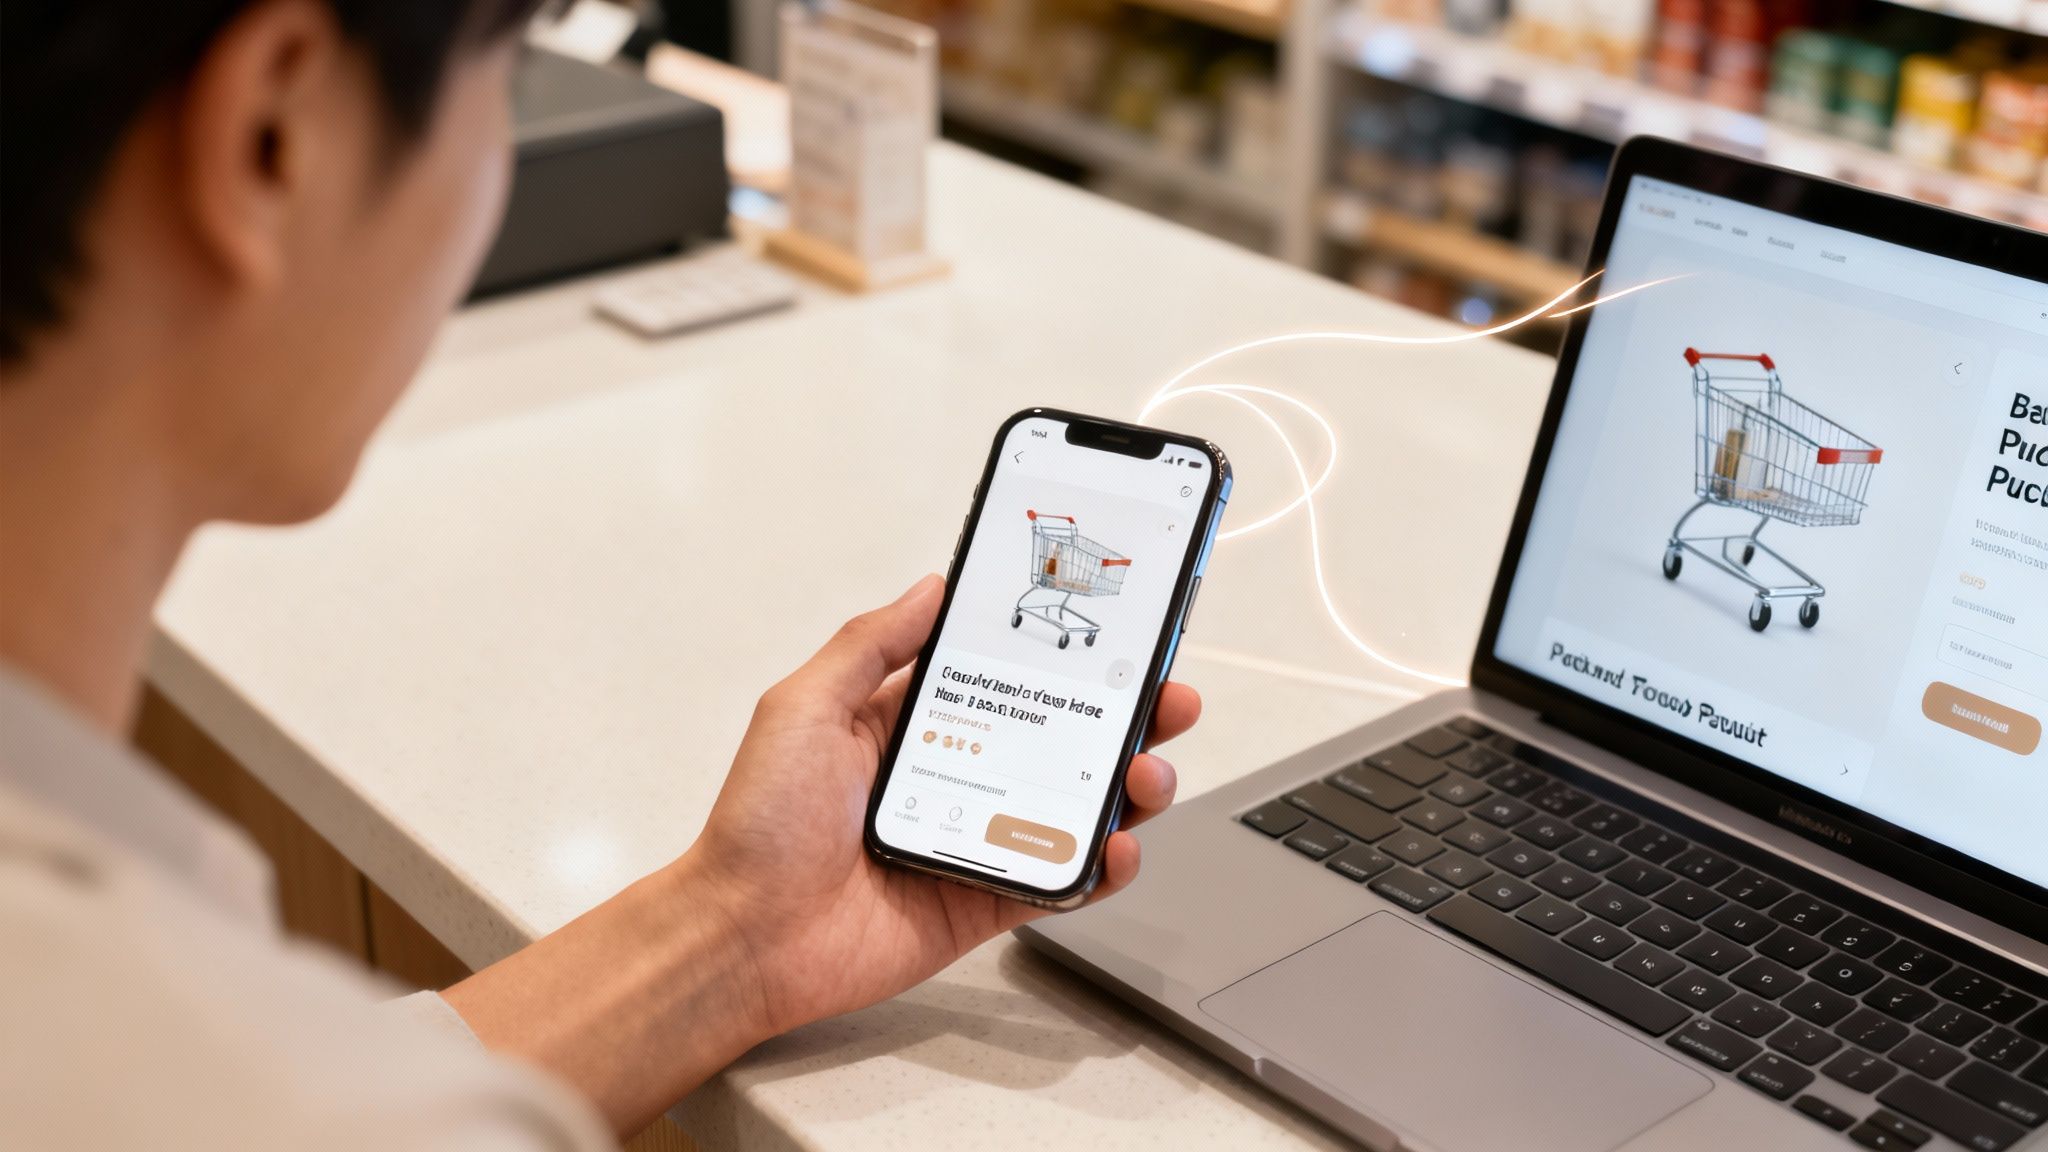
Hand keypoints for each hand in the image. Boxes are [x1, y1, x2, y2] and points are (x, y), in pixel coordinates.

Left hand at [685, 574, 1198, 1038]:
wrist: (745, 936)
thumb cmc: (759, 824)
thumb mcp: (804, 706)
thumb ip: (871, 644)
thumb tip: (930, 587)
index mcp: (914, 723)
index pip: (1008, 678)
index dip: (1064, 658)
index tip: (1113, 631)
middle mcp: (956, 775)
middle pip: (1062, 738)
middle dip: (1125, 716)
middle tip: (1165, 698)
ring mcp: (977, 838)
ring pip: (1077, 806)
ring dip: (1128, 785)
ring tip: (1148, 772)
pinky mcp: (988, 900)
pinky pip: (1062, 880)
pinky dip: (1102, 865)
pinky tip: (1118, 843)